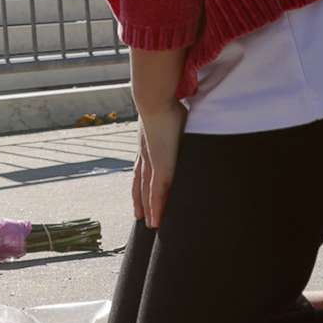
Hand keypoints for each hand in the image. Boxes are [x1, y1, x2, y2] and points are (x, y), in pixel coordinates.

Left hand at [133, 105, 183, 228]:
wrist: (154, 99)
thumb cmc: (165, 98)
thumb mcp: (170, 110)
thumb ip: (174, 115)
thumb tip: (182, 110)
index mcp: (146, 141)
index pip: (142, 167)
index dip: (140, 181)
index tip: (140, 192)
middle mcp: (145, 154)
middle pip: (140, 183)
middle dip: (140, 199)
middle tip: (141, 216)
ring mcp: (152, 162)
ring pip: (147, 191)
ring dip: (148, 208)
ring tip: (151, 224)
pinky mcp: (161, 168)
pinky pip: (157, 193)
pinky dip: (156, 207)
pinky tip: (156, 220)